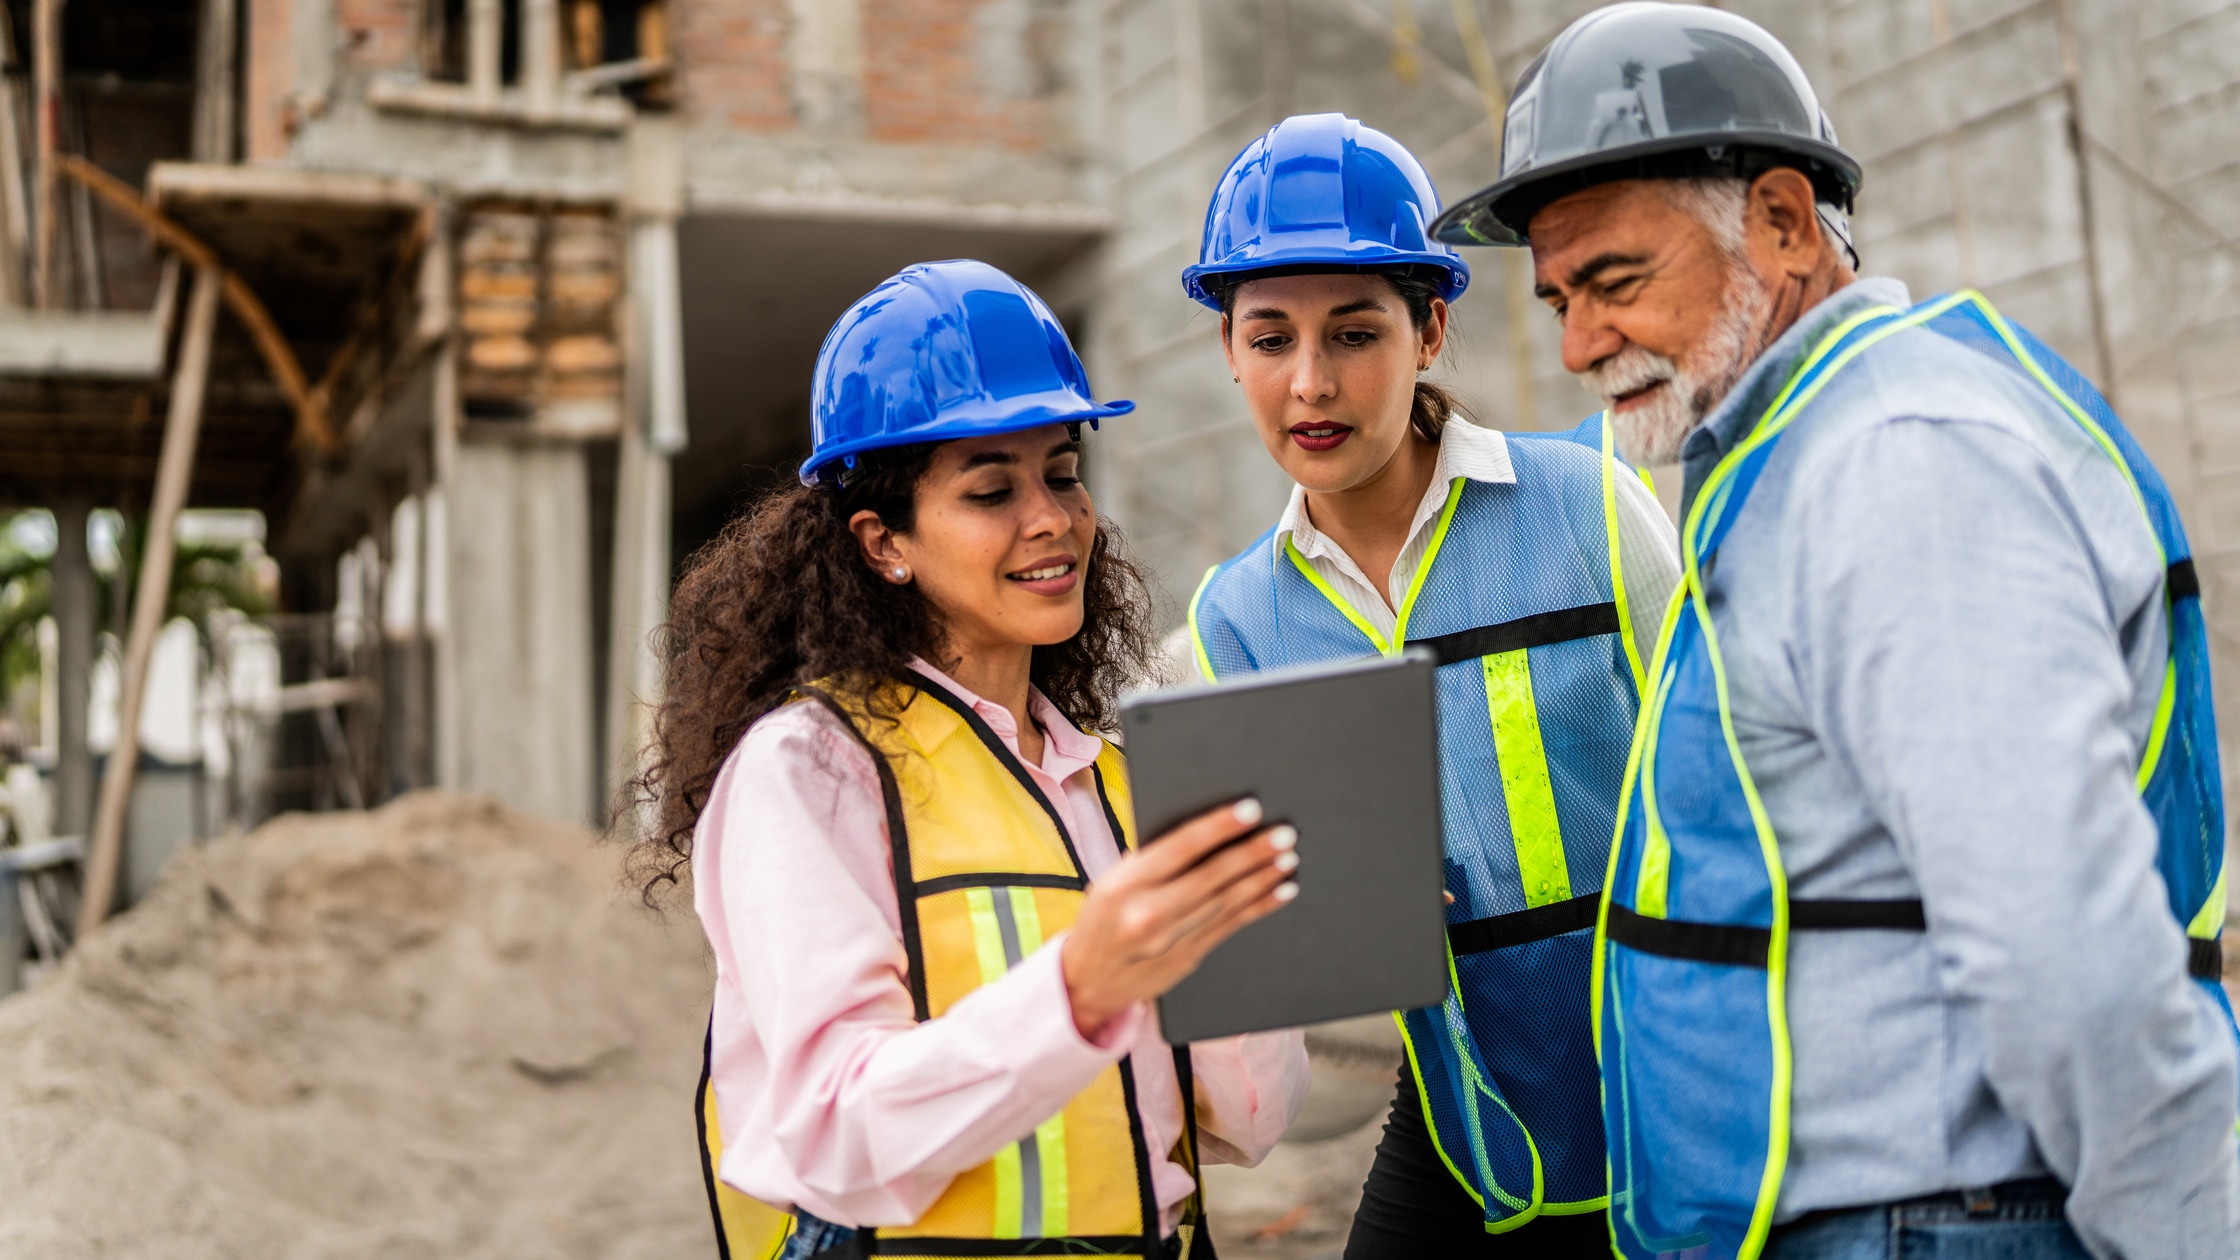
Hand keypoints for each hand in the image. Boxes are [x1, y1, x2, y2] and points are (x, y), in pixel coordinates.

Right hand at [1061, 798, 1298, 1039]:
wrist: (1086, 983)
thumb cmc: (1101, 920)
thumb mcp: (1108, 882)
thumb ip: (1148, 859)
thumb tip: (1201, 831)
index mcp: (1124, 885)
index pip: (1179, 847)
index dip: (1218, 827)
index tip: (1250, 809)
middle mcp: (1147, 913)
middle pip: (1210, 876)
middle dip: (1252, 852)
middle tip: (1284, 833)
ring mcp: (1169, 941)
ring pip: (1226, 902)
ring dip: (1262, 878)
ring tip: (1288, 857)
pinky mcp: (1187, 960)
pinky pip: (1230, 928)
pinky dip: (1259, 907)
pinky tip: (1281, 891)